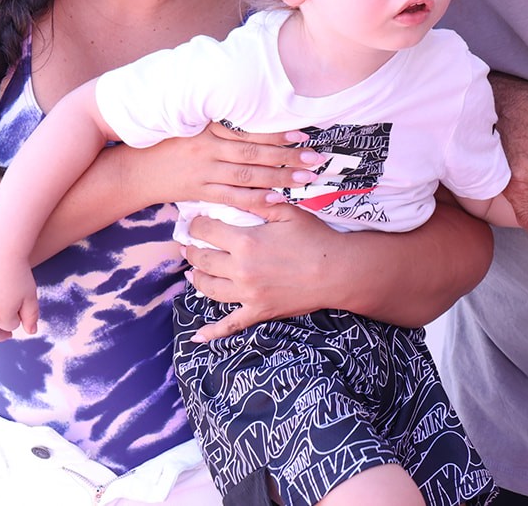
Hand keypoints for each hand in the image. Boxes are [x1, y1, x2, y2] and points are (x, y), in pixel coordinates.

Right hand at [132, 122, 323, 214]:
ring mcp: (204, 170)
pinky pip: (232, 197)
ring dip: (280, 177)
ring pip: (248, 174)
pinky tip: (276, 200)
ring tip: (306, 179)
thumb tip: (250, 117)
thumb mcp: (189, 126)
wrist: (134, 171)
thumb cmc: (165, 146)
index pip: (248, 128)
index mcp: (207, 127)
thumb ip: (218, 124)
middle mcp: (208, 147)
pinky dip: (255, 199)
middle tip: (315, 157)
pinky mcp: (199, 191)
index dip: (276, 130)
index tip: (302, 132)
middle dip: (287, 155)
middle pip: (254, 151)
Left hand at [181, 204, 338, 341]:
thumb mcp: (287, 212)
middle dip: (192, 250)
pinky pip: (230, 325)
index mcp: (245, 242)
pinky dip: (211, 332)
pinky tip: (197, 335)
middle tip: (189, 244)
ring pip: (209, 289)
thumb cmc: (315, 238)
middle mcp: (241, 270)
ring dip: (197, 279)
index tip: (195, 220)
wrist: (338, 271)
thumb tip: (236, 192)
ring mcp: (248, 294)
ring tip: (193, 272)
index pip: (206, 230)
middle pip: (203, 259)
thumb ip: (258, 202)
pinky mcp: (258, 312)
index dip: (197, 223)